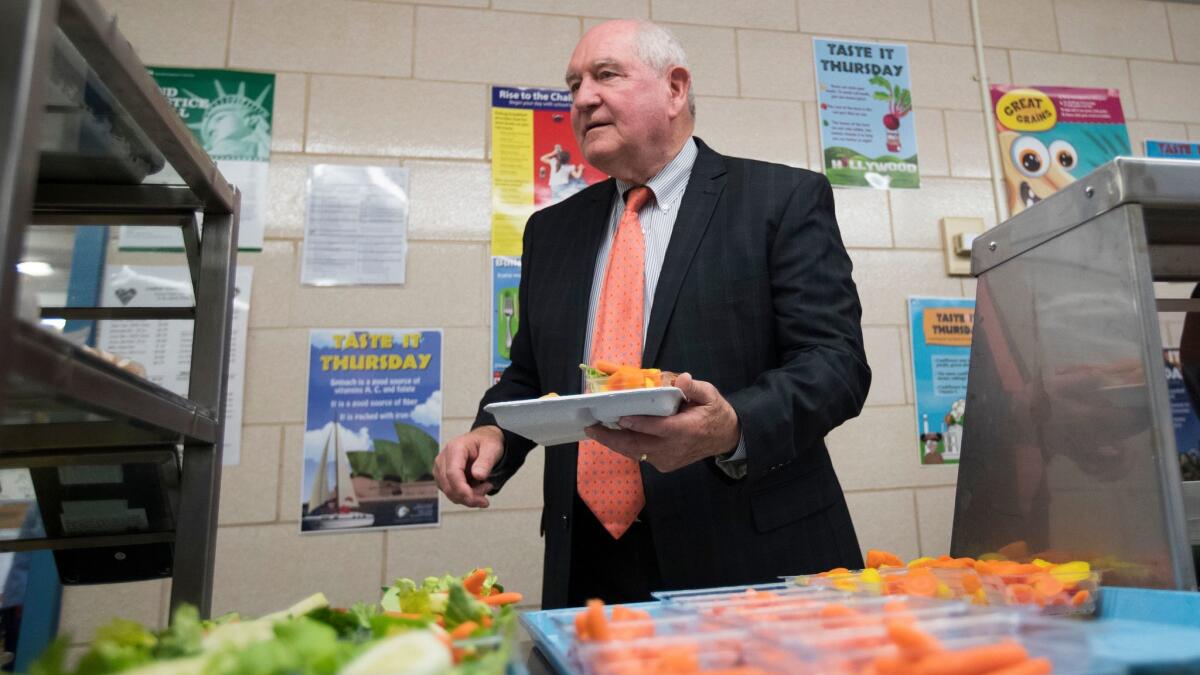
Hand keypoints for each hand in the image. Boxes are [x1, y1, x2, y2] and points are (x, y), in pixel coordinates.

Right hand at [434, 425, 504, 507]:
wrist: (482, 441)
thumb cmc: (486, 443)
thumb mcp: (492, 448)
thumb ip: (486, 462)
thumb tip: (478, 476)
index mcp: (455, 448)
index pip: (452, 474)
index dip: (463, 490)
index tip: (478, 500)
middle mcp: (442, 459)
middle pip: (449, 487)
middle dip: (470, 496)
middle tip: (489, 488)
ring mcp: (440, 469)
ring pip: (450, 493)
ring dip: (470, 496)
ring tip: (485, 485)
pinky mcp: (442, 478)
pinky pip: (452, 494)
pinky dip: (466, 496)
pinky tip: (477, 486)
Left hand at [583, 373, 739, 472]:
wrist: (725, 439)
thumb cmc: (715, 413)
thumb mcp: (710, 395)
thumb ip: (694, 387)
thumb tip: (681, 379)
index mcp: (687, 429)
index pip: (659, 428)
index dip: (639, 424)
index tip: (620, 418)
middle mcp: (675, 448)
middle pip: (639, 445)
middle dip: (613, 438)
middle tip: (592, 428)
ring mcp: (668, 459)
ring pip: (636, 453)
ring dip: (614, 443)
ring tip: (595, 432)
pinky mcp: (664, 464)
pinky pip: (641, 455)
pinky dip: (625, 446)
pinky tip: (612, 436)